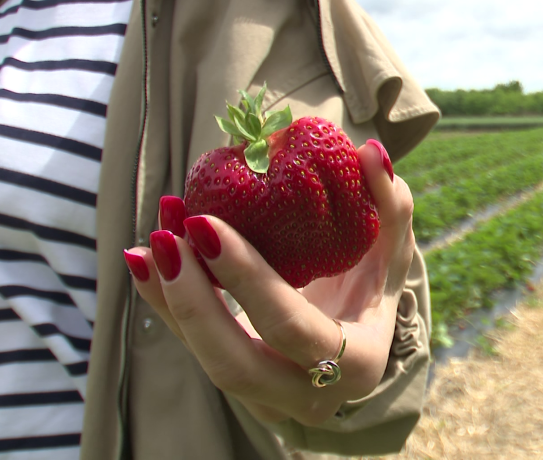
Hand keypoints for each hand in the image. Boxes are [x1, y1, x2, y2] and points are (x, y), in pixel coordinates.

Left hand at [122, 140, 414, 425]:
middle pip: (236, 365)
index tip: (207, 223)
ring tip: (152, 239)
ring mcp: (268, 397)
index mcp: (356, 362)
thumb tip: (370, 152)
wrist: (355, 333)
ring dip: (171, 298)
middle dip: (192, 302)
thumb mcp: (391, 249)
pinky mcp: (238, 381)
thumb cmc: (372, 285)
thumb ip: (391, 204)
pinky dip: (165, 304)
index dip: (248, 280)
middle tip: (169, 236)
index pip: (293, 328)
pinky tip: (144, 258)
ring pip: (207, 361)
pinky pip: (194, 348)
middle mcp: (309, 395)